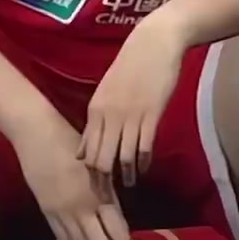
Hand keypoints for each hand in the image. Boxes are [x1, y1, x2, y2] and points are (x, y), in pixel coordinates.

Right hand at [13, 110, 129, 239]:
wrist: (38, 135)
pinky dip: (70, 238)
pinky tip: (72, 225)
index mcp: (101, 194)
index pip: (118, 233)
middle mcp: (84, 209)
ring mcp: (63, 213)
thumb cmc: (71, 142)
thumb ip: (107, 190)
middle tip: (105, 236)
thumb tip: (115, 214)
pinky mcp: (46, 212)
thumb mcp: (96, 166)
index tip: (121, 234)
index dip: (122, 238)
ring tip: (88, 229)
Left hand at [77, 11, 184, 184]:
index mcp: (95, 110)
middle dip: (103, 181)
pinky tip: (143, 168)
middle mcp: (109, 116)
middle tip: (109, 196)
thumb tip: (85, 147)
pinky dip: (142, 163)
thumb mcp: (106, 91)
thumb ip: (97, 120)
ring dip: (125, 175)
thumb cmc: (131, 65)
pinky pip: (144, 147)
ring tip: (128, 184)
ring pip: (122, 158)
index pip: (86, 151)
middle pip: (100, 159)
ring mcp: (130, 116)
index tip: (94, 186)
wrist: (153, 43)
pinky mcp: (151, 115)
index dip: (89, 173)